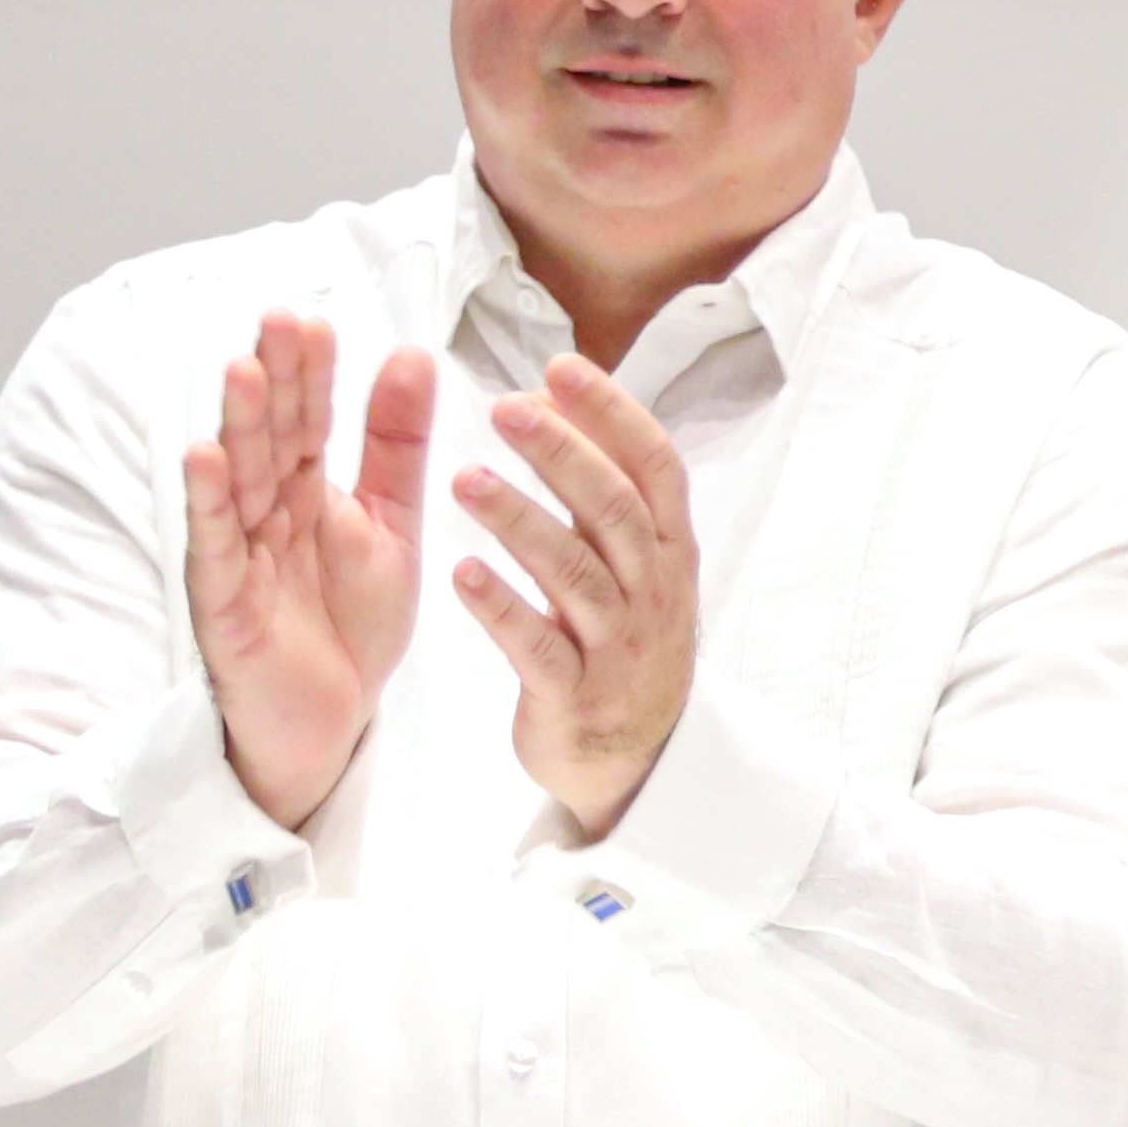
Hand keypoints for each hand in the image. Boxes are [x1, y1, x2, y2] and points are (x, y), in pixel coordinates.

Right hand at [181, 314, 436, 828]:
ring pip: (236, 483)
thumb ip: (396, 446)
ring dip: (237, 428)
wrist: (332, 721)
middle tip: (280, 320)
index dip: (310, 374)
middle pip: (268, 439)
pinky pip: (214, 550)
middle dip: (274, 381)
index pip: (307, 422)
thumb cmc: (350, 622)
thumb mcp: (391, 524)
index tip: (315, 321)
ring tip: (244, 371)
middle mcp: (265, 516)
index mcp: (307, 494)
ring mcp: (238, 557)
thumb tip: (411, 354)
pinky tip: (204, 459)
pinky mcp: (223, 605)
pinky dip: (209, 505)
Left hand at [447, 359, 700, 842]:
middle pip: (613, 508)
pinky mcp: (574, 694)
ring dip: (520, 522)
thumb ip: (602, 492)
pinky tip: (461, 576)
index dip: (612, 414)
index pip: (653, 465)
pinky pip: (537, 646)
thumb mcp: (638, 564)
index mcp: (666, 548)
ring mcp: (616, 643)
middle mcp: (650, 588)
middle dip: (563, 454)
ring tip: (464, 479)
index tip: (561, 367)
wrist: (640, 759)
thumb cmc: (625, 641)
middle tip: (505, 407)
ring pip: (573, 572)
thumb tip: (552, 401)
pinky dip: (501, 609)